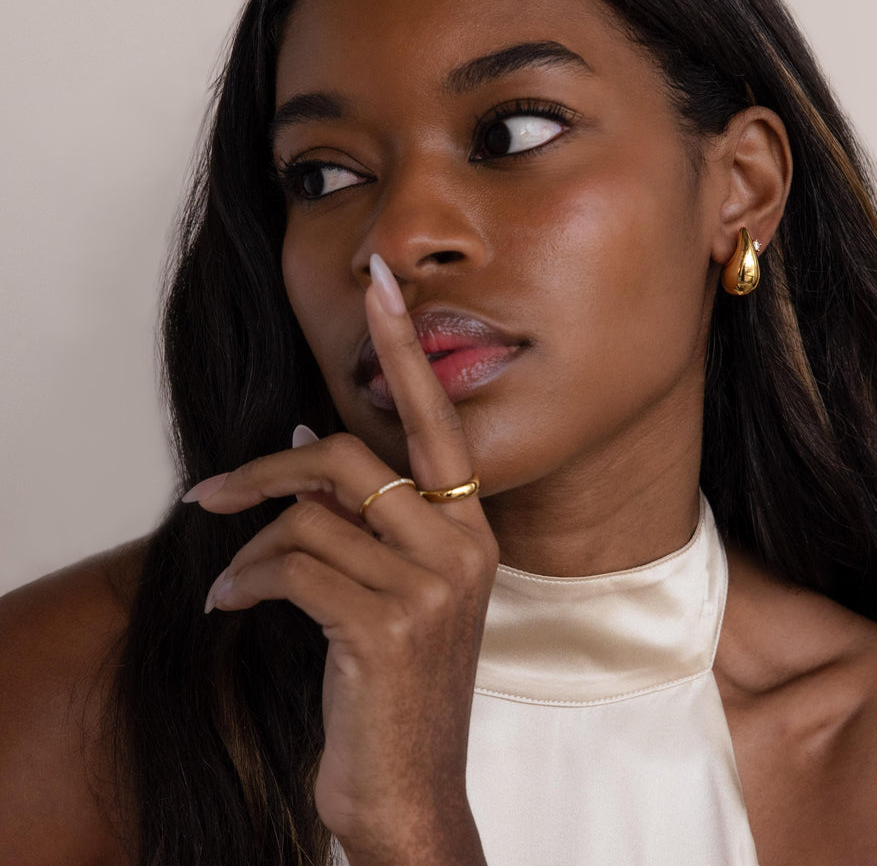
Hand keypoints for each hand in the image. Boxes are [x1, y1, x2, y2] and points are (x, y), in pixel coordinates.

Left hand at [189, 254, 496, 864]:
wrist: (409, 785)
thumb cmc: (396, 678)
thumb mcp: (397, 586)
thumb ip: (367, 511)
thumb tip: (310, 430)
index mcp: (473, 528)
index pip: (436, 419)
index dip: (405, 348)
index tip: (381, 284)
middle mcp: (463, 547)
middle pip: (349, 459)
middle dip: (268, 469)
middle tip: (211, 494)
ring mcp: (430, 589)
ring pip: (311, 518)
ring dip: (254, 547)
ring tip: (233, 578)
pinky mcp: (385, 629)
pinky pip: (292, 570)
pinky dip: (247, 583)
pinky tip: (232, 606)